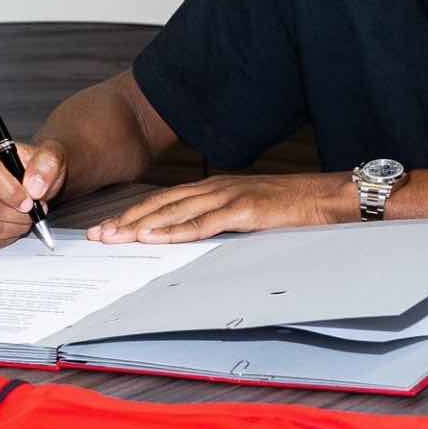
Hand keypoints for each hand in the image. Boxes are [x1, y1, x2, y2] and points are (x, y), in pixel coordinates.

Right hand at [0, 136, 67, 249]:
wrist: (29, 180)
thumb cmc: (33, 167)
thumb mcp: (49, 158)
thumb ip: (47, 165)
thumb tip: (33, 187)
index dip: (8, 190)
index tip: (28, 202)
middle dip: (13, 213)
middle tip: (33, 212)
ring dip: (10, 227)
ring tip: (25, 219)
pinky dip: (1, 237)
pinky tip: (12, 226)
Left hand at [87, 172, 354, 243]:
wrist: (330, 197)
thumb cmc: (294, 208)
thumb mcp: (250, 214)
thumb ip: (223, 223)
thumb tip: (197, 241)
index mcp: (216, 188)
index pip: (166, 201)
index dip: (135, 214)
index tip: (109, 228)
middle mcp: (217, 187)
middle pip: (163, 204)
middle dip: (127, 219)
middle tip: (97, 235)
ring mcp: (231, 196)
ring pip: (177, 211)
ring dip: (143, 224)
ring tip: (115, 237)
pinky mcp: (246, 209)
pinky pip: (204, 223)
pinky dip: (177, 230)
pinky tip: (156, 238)